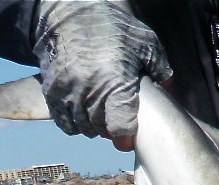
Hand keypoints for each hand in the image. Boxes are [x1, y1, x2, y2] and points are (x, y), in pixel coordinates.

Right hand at [32, 0, 172, 149]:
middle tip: (117, 117)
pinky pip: (64, 121)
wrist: (67, 12)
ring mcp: (67, 90)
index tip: (128, 136)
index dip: (126, 136)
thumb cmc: (110, 27)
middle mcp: (89, 88)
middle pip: (101, 129)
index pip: (119, 125)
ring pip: (82, 127)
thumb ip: (160, 67)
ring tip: (101, 113)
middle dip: (111, 129)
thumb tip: (167, 86)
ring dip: (93, 126)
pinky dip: (74, 123)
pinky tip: (84, 113)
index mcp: (115, 79)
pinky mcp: (51, 90)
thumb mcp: (144, 41)